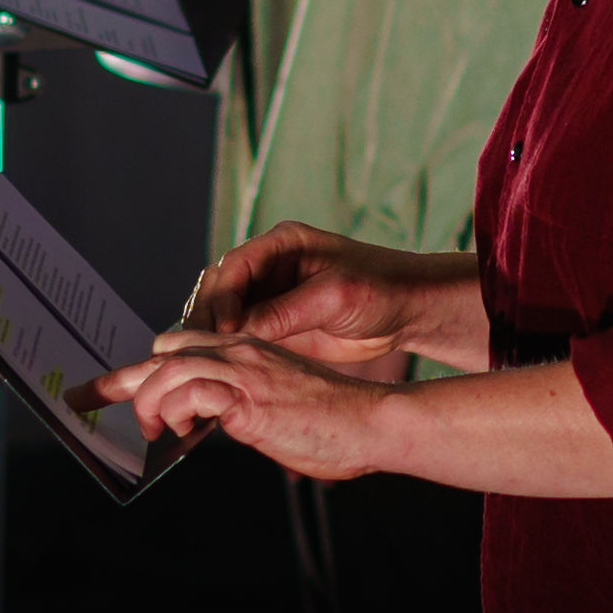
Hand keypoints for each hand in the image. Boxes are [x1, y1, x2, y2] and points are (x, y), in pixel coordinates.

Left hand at [94, 334, 395, 481]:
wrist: (371, 423)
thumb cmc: (333, 426)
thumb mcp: (274, 413)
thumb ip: (239, 412)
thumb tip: (212, 427)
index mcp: (245, 354)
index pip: (179, 350)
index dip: (140, 370)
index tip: (106, 388)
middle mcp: (239, 352)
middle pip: (161, 353)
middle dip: (117, 380)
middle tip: (81, 397)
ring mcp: (243, 370)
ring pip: (167, 371)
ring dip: (148, 405)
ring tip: (154, 433)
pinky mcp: (248, 395)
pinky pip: (191, 393)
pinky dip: (175, 412)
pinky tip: (183, 431)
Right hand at [181, 221, 453, 365]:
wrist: (410, 311)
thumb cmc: (382, 288)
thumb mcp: (334, 296)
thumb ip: (286, 312)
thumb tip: (238, 330)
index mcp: (282, 243)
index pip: (234, 266)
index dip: (221, 297)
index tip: (221, 329)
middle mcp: (270, 266)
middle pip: (220, 289)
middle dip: (208, 318)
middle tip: (203, 350)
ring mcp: (271, 295)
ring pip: (225, 313)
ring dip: (212, 336)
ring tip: (207, 363)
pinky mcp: (277, 323)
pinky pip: (242, 335)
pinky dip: (228, 350)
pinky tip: (224, 369)